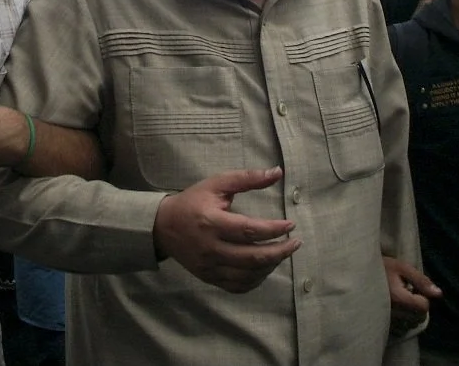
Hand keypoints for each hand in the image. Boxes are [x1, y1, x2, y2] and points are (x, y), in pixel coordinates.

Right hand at [152, 167, 300, 293]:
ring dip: (270, 266)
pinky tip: (265, 268)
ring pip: (247, 275)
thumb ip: (247, 178)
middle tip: (295, 243)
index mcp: (212, 223)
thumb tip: (277, 172)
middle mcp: (210, 248)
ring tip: (282, 252)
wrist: (163, 227)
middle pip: (252, 258)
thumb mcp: (217, 184)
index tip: (291, 225)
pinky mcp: (208, 278)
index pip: (249, 231)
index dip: (273, 230)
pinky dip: (256, 280)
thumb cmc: (193, 201)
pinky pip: (237, 286)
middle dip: (279, 252)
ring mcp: (209, 267)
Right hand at [384, 256, 439, 335]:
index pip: (424, 307)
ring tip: (399, 301)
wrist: (356, 273)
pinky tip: (393, 310)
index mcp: (399, 298)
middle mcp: (393, 313)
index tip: (412, 287)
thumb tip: (439, 294)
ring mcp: (386, 321)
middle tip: (406, 293)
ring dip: (410, 315)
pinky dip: (401, 322)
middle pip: (419, 318)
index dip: (422, 296)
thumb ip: (421, 281)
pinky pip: (399, 330)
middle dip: (417, 307)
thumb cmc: (380, 268)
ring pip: (410, 325)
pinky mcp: (380, 325)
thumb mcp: (402, 267)